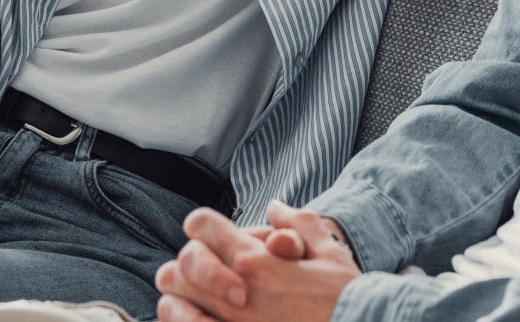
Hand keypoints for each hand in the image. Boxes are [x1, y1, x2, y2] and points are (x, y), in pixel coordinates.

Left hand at [155, 201, 359, 321]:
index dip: (202, 224)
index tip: (208, 233)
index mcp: (256, 260)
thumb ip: (298, 224)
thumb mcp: (329, 252)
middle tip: (199, 271)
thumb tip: (276, 208)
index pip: (202, 225)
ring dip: (179, 296)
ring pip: (174, 300)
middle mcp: (236, 291)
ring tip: (191, 301)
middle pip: (180, 264)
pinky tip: (195, 319)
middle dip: (188, 263)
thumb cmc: (345, 297)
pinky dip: (183, 321)